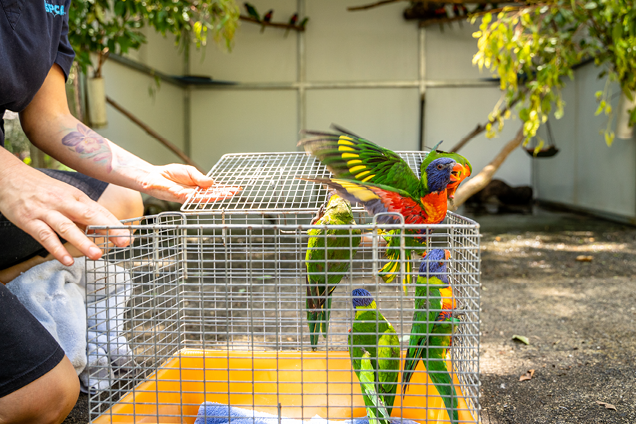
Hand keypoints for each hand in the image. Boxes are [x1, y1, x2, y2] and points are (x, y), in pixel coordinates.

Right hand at [0, 156, 130, 266]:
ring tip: (97, 255)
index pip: (99, 211)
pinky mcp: (30, 220)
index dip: (115, 224)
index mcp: (76, 196)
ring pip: (67, 227)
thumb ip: (82, 213)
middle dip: (108, 229)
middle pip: (89, 216)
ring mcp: (46, 211)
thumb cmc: (41, 190)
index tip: (128, 237)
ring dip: (83, 242)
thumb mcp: (65, 196)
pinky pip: (45, 236)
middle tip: (123, 242)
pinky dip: (56, 249)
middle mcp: (64, 202)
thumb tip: (102, 230)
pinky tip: (66, 260)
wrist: (9, 177)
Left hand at [139, 164, 239, 203]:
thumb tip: (212, 182)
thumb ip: (200, 177)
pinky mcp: (180, 197)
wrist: (154, 176)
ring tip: (227, 194)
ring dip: (216, 196)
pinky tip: (211, 196)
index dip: (224, 189)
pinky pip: (194, 198)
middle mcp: (194, 193)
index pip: (214, 188)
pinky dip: (203, 197)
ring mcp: (188, 196)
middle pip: (211, 194)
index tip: (235, 189)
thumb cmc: (169, 174)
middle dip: (223, 193)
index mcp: (198, 186)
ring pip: (205, 198)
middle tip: (234, 193)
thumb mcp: (189, 171)